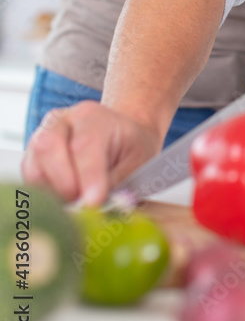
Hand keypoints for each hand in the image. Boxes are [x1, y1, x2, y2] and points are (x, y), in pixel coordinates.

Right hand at [21, 101, 162, 205]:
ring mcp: (41, 137)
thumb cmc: (129, 148)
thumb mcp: (138, 160)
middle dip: (64, 183)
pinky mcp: (32, 158)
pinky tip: (66, 201)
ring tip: (78, 202)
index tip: (94, 201)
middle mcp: (61, 121)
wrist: (118, 137)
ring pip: (33, 167)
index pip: (84, 144)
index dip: (88, 176)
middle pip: (48, 146)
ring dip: (53, 193)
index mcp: (92, 116)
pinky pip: (29, 180)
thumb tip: (95, 204)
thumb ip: (118, 181)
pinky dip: (44, 196)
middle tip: (83, 203)